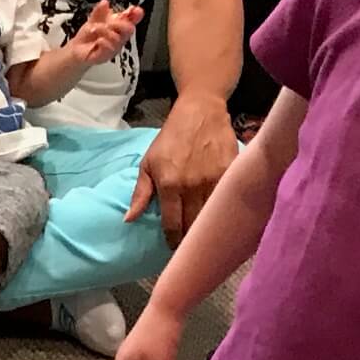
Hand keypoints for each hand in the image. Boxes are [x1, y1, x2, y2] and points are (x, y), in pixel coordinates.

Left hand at [57, 0, 142, 73]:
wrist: (76, 49)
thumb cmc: (88, 36)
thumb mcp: (93, 19)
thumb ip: (99, 11)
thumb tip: (105, 2)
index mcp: (118, 27)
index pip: (132, 20)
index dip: (137, 15)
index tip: (135, 9)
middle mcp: (119, 38)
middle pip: (129, 29)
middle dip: (118, 23)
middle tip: (107, 22)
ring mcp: (114, 48)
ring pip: (117, 38)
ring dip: (104, 30)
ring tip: (94, 29)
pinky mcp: (106, 56)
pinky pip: (109, 48)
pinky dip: (103, 41)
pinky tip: (98, 40)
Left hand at [129, 90, 238, 245]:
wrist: (200, 110)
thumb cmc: (171, 138)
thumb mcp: (148, 163)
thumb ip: (140, 193)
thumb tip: (128, 220)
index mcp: (169, 185)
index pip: (172, 225)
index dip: (173, 241)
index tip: (173, 248)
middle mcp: (192, 185)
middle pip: (193, 225)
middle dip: (190, 239)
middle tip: (189, 247)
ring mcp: (214, 179)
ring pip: (212, 215)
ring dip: (208, 227)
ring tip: (205, 236)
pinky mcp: (231, 171)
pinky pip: (228, 199)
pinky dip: (225, 210)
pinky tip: (222, 218)